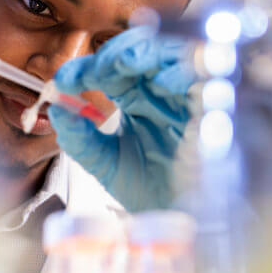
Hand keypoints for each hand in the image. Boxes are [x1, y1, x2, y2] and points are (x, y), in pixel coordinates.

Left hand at [48, 26, 195, 210]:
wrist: (182, 222)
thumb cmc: (150, 191)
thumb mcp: (104, 163)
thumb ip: (78, 138)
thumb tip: (55, 109)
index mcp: (134, 96)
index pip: (108, 68)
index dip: (84, 69)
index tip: (62, 82)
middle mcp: (160, 90)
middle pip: (141, 50)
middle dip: (114, 54)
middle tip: (93, 70)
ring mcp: (187, 95)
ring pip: (173, 52)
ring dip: (147, 52)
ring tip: (123, 64)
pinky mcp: (216, 106)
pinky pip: (206, 76)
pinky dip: (185, 70)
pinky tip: (163, 81)